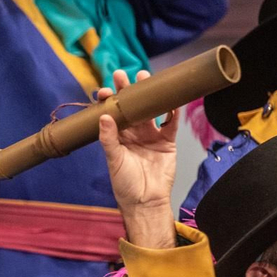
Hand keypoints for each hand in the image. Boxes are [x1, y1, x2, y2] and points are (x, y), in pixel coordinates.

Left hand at [97, 69, 176, 248]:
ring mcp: (152, 135)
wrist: (146, 201)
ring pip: (151, 109)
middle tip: (123, 75)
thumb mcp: (114, 160)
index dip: (109, 100)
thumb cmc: (125, 183)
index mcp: (118, 136)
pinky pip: (171, 122)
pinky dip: (172, 110)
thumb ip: (108, 139)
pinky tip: (171, 99)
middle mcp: (134, 132)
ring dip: (149, 94)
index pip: (112, 113)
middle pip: (131, 106)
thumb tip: (103, 115)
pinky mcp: (167, 141)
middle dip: (128, 89)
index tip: (105, 90)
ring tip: (144, 76)